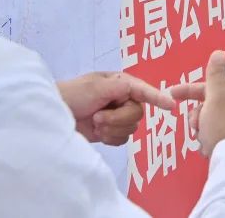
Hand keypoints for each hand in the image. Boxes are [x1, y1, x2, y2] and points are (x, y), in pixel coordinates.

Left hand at [57, 72, 174, 145]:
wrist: (53, 116)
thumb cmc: (73, 95)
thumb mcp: (96, 86)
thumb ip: (121, 87)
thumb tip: (140, 89)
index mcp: (121, 84)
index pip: (144, 90)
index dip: (158, 97)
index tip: (171, 105)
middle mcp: (122, 99)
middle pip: (137, 114)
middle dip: (118, 119)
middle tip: (98, 118)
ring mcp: (116, 116)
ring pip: (131, 128)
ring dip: (112, 129)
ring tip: (95, 124)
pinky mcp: (110, 132)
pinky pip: (122, 139)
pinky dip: (110, 138)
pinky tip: (98, 134)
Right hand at [170, 50, 224, 156]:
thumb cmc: (222, 127)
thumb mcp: (216, 98)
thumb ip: (215, 75)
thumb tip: (219, 52)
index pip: (208, 88)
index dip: (188, 90)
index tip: (170, 94)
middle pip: (207, 106)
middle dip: (196, 116)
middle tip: (195, 127)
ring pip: (208, 123)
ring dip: (200, 130)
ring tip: (203, 140)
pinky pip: (214, 137)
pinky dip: (207, 141)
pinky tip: (207, 149)